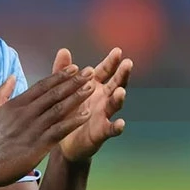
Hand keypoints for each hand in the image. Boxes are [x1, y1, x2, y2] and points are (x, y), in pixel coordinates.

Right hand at [0, 65, 94, 187]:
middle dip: (73, 82)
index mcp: (16, 104)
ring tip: (91, 88)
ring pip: (59, 109)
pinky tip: (86, 115)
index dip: (59, 76)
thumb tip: (11, 75)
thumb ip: (2, 92)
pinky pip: (59, 130)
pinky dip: (73, 121)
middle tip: (90, 72)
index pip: (41, 86)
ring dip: (76, 97)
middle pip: (53, 94)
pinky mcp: (39, 145)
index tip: (73, 68)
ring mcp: (33, 128)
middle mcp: (26, 113)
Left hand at [53, 48, 132, 162]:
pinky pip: (110, 129)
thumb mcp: (62, 89)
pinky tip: (120, 123)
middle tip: (127, 63)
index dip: (111, 62)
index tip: (117, 51)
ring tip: (120, 91)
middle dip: (122, 74)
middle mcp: (102, 99)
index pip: (105, 71)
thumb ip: (63, 71)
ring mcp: (104, 115)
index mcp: (94, 86)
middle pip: (115, 84)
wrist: (61, 140)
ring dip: (119, 98)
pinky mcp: (101, 132)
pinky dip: (116, 127)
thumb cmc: (65, 111)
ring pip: (114, 105)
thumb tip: (63, 50)